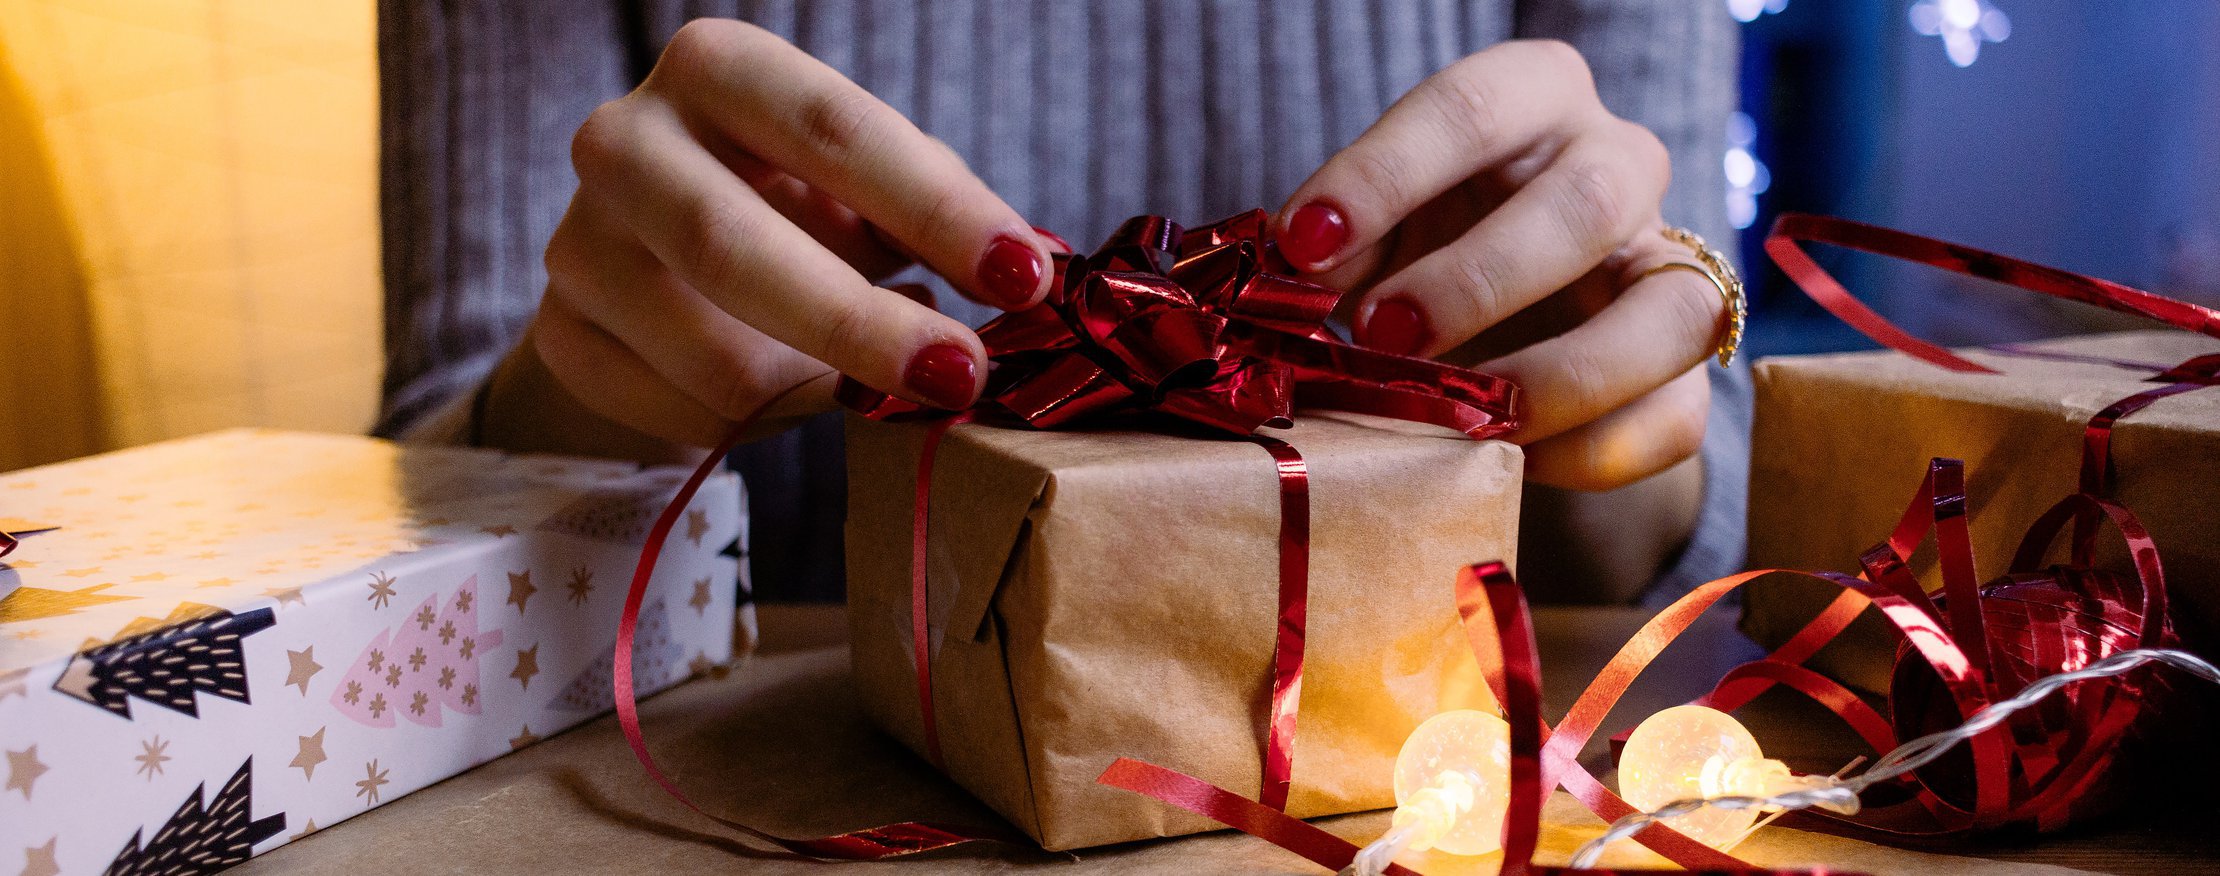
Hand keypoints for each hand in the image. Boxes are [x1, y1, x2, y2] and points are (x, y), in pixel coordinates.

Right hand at [515, 19, 1056, 451]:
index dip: (934, 206)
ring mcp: (578, 243)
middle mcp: (624, 140)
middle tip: (961, 376)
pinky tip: (785, 394)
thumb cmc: (794, 207)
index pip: (831, 128)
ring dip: (817, 390)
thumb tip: (1032, 268)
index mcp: (717, 69)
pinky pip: (680, 414)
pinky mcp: (561, 337)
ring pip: (710, 357)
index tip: (1021, 275)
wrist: (664, 268)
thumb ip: (939, 211)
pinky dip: (757, 425)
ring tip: (869, 384)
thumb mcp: (867, 184)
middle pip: (732, 246)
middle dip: (861, 324)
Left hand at [1275, 40, 1724, 491]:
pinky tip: (1510, 460)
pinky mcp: (1683, 367)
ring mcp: (1668, 262)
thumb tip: (1291, 278)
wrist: (1505, 315)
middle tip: (1385, 335)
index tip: (1305, 242)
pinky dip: (1593, 449)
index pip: (1471, 109)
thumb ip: (1337, 244)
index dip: (1384, 175)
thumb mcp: (1373, 227)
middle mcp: (1620, 162)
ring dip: (1561, 374)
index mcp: (1535, 97)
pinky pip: (1675, 415)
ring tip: (1466, 417)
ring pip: (1670, 310)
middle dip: (1478, 278)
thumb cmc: (1424, 244)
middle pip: (1586, 200)